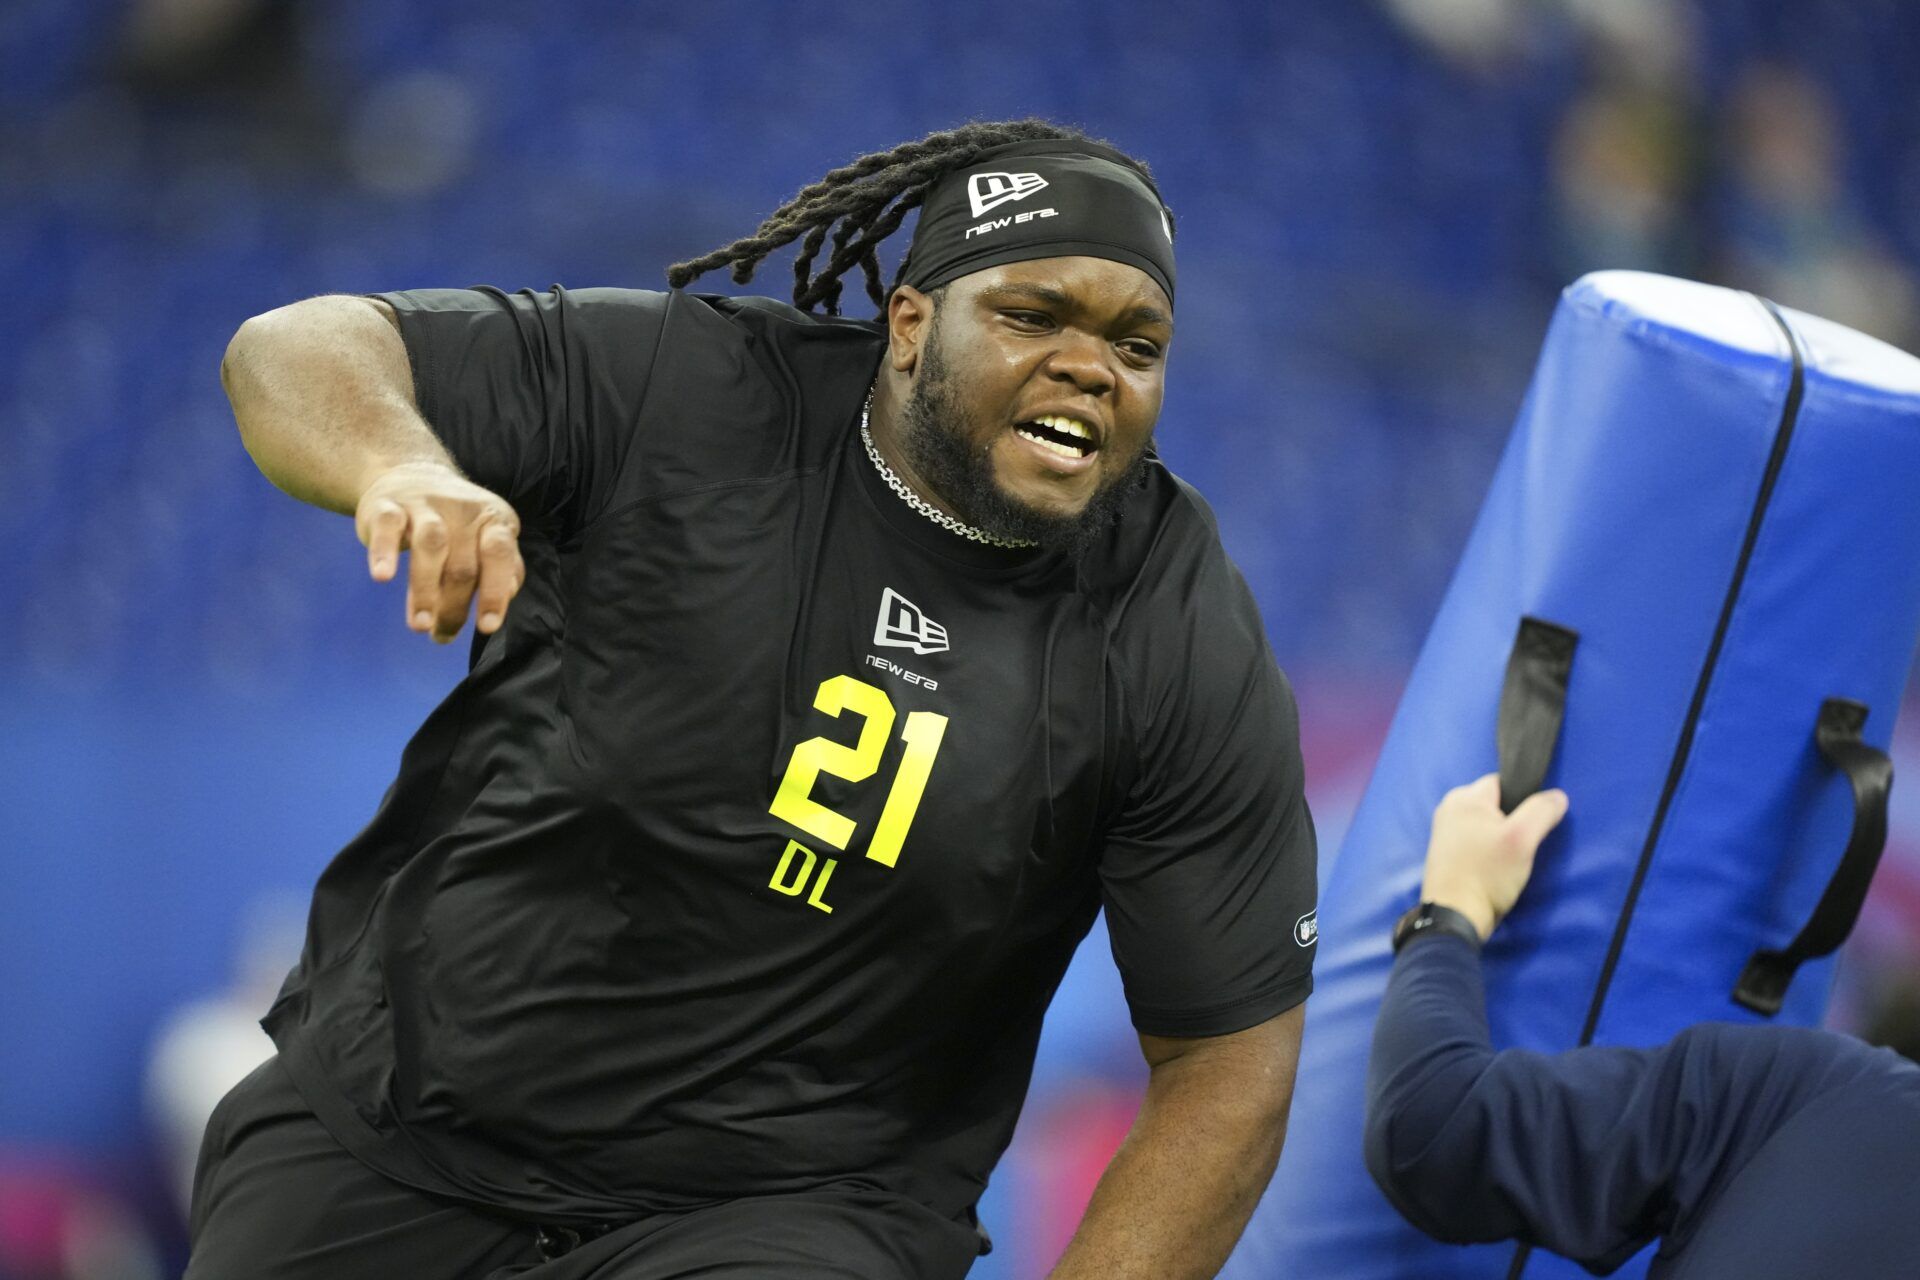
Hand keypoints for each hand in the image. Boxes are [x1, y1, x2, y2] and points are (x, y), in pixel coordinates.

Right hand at [354, 461, 524, 641]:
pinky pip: (388, 526)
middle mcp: (463, 510)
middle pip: (462, 564)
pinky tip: (382, 577)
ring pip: (431, 545)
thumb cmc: (457, 523)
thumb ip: (503, 568)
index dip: (494, 592)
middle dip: (453, 607)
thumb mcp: (486, 540)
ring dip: (425, 589)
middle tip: (440, 635)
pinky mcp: (388, 505)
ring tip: (419, 625)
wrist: (410, 473)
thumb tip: (505, 597)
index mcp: (494, 520)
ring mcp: (425, 505)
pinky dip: (384, 551)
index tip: (486, 627)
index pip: (499, 556)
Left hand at [1419, 774, 1568, 940]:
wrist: (1455, 915)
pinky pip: (1475, 841)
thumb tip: (1557, 796)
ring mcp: (1444, 832)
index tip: (1531, 824)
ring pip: (1486, 825)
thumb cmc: (1487, 873)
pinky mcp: (1445, 854)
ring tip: (1508, 859)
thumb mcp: (1522, 839)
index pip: (1503, 783)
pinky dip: (1487, 850)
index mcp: (1463, 797)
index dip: (1523, 800)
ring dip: (1500, 838)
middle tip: (1521, 845)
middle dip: (1512, 820)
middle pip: (1495, 804)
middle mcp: (1448, 809)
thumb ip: (1541, 811)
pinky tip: (1494, 867)